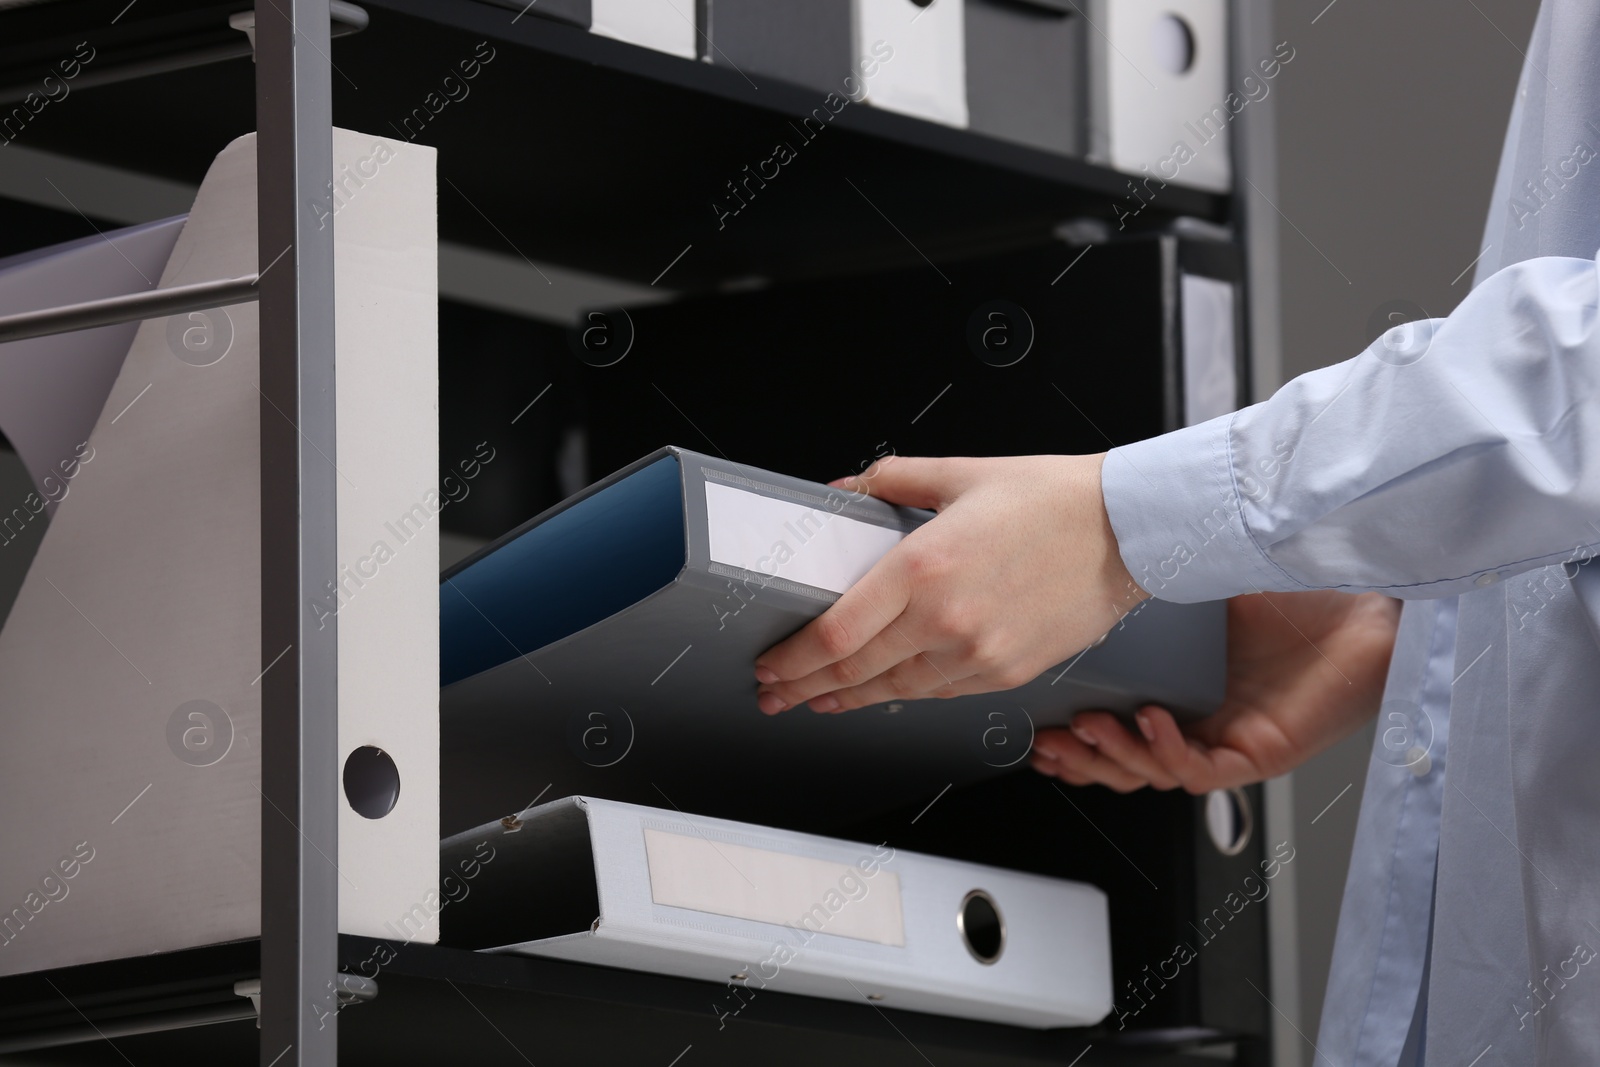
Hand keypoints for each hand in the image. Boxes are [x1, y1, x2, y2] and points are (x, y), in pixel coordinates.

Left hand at [753, 454, 1147, 713]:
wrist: (1128, 530)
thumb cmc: (1053, 499)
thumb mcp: (960, 473)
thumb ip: (890, 481)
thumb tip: (845, 490)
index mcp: (923, 567)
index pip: (836, 633)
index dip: (792, 659)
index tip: (770, 664)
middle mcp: (945, 619)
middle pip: (854, 672)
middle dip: (803, 688)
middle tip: (774, 695)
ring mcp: (978, 654)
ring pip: (894, 691)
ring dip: (849, 699)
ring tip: (819, 700)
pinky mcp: (1007, 673)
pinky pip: (939, 693)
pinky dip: (904, 694)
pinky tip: (886, 690)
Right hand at [1030, 590, 1400, 792]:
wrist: (1368, 592)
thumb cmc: (1302, 585)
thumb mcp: (1200, 579)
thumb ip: (1151, 584)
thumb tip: (1096, 564)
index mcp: (1182, 684)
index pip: (1116, 726)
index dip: (1074, 735)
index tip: (1037, 724)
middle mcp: (1203, 717)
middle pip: (1123, 762)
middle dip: (1080, 757)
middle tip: (1050, 742)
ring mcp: (1230, 738)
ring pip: (1153, 773)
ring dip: (1114, 756)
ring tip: (1090, 729)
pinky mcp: (1261, 752)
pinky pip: (1201, 771)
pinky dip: (1168, 750)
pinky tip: (1153, 721)